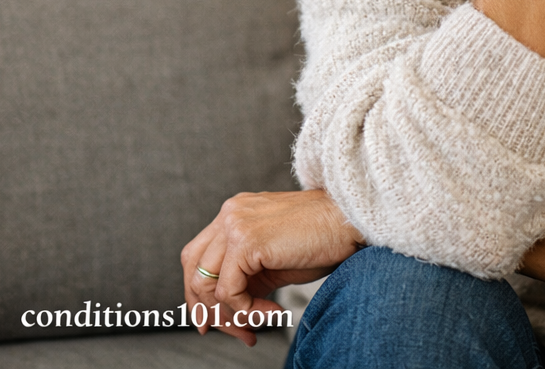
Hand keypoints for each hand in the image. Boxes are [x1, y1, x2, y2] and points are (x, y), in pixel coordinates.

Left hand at [180, 189, 362, 345]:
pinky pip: (228, 292)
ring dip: (230, 316)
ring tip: (259, 325)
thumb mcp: (274, 257)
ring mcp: (235, 224)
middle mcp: (230, 213)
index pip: (198, 256)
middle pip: (193, 269)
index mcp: (235, 212)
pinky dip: (247, 311)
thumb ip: (247, 273)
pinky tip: (274, 311)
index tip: (213, 322)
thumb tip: (227, 311)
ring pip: (206, 285)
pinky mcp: (246, 241)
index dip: (200, 294)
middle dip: (207, 310)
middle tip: (237, 332)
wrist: (350, 222)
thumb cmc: (322, 238)